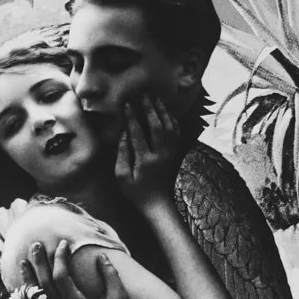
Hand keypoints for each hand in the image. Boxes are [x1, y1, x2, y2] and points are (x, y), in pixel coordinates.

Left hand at [20, 242, 137, 298]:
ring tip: (23, 261)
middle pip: (44, 284)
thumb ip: (110, 276)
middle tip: (35, 244)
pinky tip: (27, 282)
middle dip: (39, 263)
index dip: (60, 258)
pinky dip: (31, 293)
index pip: (61, 277)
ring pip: (38, 296)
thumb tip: (101, 256)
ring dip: (30, 277)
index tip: (63, 243)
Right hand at [115, 92, 181, 208]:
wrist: (157, 203)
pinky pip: (176, 132)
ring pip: (169, 127)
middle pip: (157, 126)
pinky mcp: (175, 153)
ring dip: (163, 111)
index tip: (127, 104)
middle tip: (144, 95)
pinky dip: (172, 120)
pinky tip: (167, 112)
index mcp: (145, 160)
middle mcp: (161, 154)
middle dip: (150, 109)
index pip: (138, 133)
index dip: (132, 117)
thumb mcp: (122, 176)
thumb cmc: (135, 192)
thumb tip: (123, 133)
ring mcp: (170, 153)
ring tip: (156, 98)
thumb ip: (122, 154)